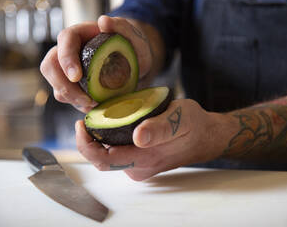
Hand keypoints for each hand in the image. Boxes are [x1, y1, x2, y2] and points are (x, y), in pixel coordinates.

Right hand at [40, 15, 152, 112]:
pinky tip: (95, 105)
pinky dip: (79, 105)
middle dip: (63, 85)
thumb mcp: (135, 38)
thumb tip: (103, 21)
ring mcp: (68, 70)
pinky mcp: (73, 86)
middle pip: (50, 66)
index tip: (77, 77)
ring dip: (72, 99)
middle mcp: (69, 51)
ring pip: (56, 85)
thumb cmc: (133, 50)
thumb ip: (122, 27)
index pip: (65, 40)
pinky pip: (67, 98)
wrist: (136, 68)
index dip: (66, 59)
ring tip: (95, 104)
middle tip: (85, 100)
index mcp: (81, 34)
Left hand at [76, 99, 228, 180]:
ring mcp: (139, 166)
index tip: (81, 124)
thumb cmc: (194, 125)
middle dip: (87, 141)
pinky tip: (110, 123)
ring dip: (97, 140)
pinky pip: (116, 152)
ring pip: (107, 157)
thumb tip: (138, 137)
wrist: (205, 136)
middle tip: (84, 119)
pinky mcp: (140, 160)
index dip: (86, 144)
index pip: (104, 160)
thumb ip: (161, 128)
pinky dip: (108, 139)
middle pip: (101, 160)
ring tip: (96, 118)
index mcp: (146, 159)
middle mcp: (139, 168)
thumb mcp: (181, 120)